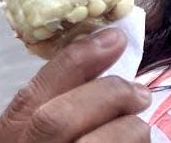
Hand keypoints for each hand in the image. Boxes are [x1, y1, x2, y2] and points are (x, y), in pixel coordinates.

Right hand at [0, 28, 150, 142]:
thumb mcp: (38, 139)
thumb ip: (61, 106)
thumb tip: (105, 55)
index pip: (30, 100)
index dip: (75, 62)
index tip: (114, 38)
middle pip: (57, 120)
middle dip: (107, 95)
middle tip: (140, 93)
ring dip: (132, 130)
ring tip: (139, 130)